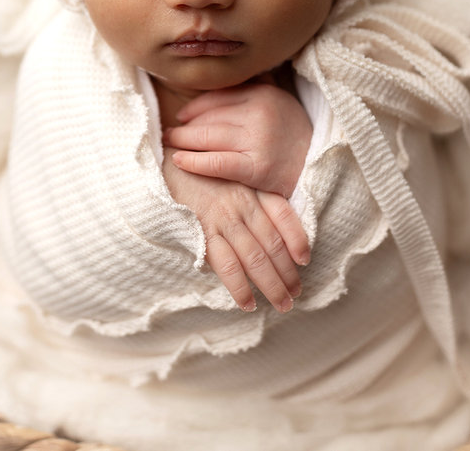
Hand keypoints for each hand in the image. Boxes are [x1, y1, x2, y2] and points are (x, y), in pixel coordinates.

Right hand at [162, 160, 307, 311]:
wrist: (163, 165)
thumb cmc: (196, 172)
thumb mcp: (228, 175)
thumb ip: (248, 196)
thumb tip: (267, 227)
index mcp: (251, 189)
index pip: (283, 215)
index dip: (298, 238)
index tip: (305, 259)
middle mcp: (242, 204)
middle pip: (273, 243)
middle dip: (288, 273)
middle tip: (296, 293)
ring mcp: (223, 219)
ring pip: (255, 258)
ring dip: (272, 285)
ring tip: (282, 304)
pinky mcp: (203, 233)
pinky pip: (227, 265)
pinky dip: (240, 287)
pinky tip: (248, 303)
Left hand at [164, 82, 312, 197]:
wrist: (318, 167)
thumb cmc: (292, 134)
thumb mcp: (279, 101)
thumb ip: (256, 84)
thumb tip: (226, 66)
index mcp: (262, 94)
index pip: (217, 98)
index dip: (194, 107)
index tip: (181, 116)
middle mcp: (260, 113)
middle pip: (209, 118)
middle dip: (185, 127)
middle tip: (169, 133)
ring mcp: (258, 141)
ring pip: (209, 138)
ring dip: (183, 141)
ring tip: (170, 144)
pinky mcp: (257, 168)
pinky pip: (217, 163)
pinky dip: (194, 162)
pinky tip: (179, 161)